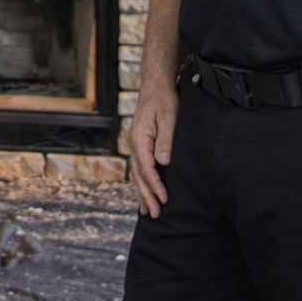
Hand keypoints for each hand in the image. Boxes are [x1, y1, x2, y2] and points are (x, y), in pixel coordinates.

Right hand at [128, 83, 178, 217]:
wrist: (156, 85)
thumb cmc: (164, 100)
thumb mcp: (168, 118)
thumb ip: (165, 140)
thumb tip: (163, 162)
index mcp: (139, 138)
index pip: (146, 168)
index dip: (155, 185)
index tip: (164, 199)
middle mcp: (133, 142)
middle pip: (138, 174)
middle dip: (146, 195)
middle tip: (154, 215)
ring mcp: (135, 143)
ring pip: (136, 172)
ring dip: (141, 192)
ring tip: (146, 210)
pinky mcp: (139, 142)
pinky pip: (138, 166)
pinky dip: (141, 181)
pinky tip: (144, 190)